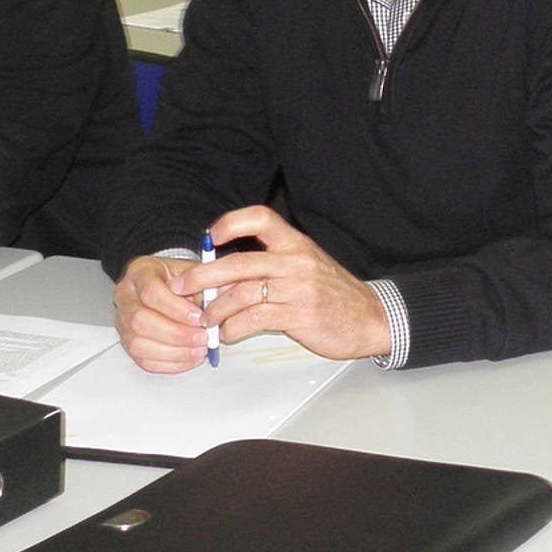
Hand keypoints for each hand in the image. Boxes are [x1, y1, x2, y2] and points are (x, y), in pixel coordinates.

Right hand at [114, 254, 207, 372]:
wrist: (163, 282)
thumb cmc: (179, 277)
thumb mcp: (193, 270)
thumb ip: (208, 282)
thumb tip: (229, 297)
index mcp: (140, 272)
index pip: (151, 293)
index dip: (176, 309)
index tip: (199, 317)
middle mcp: (125, 296)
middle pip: (141, 321)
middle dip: (176, 334)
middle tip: (203, 337)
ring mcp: (122, 320)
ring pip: (138, 343)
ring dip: (172, 352)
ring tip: (199, 350)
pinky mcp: (127, 341)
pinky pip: (142, 359)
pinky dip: (168, 363)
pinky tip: (188, 358)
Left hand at [170, 206, 391, 360]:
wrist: (368, 318)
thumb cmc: (332, 294)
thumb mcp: (306, 267)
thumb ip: (272, 266)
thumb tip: (225, 275)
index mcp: (296, 243)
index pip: (260, 217)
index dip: (231, 222)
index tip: (210, 236)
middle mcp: (295, 261)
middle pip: (239, 262)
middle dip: (204, 276)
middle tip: (183, 287)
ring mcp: (298, 287)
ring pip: (242, 293)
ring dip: (216, 309)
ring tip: (206, 319)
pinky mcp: (298, 314)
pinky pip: (255, 318)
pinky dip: (233, 328)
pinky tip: (228, 333)